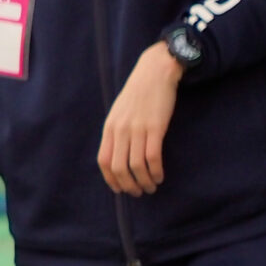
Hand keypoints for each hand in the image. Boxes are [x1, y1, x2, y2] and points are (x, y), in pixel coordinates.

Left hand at [97, 42, 181, 195]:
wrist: (155, 73)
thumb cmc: (140, 92)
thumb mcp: (121, 111)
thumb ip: (118, 131)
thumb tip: (120, 152)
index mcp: (110, 128)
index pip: (104, 161)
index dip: (111, 180)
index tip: (121, 189)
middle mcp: (120, 130)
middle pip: (119, 167)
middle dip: (129, 185)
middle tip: (139, 192)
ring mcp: (137, 129)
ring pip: (136, 165)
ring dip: (144, 181)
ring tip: (152, 187)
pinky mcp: (155, 127)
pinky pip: (152, 157)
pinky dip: (156, 171)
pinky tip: (160, 175)